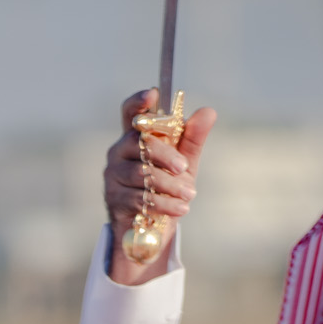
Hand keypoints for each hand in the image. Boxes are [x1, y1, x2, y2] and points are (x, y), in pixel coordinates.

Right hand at [104, 89, 216, 286]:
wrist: (153, 228)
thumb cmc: (167, 189)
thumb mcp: (184, 163)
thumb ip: (192, 139)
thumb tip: (208, 111)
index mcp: (135, 137)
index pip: (131, 113)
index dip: (139, 102)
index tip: (152, 94)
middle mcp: (120, 151)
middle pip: (139, 143)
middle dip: (165, 155)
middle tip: (184, 168)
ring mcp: (113, 175)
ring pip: (140, 173)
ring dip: (168, 184)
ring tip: (189, 194)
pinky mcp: (114, 198)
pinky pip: (139, 197)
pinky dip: (163, 204)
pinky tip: (180, 209)